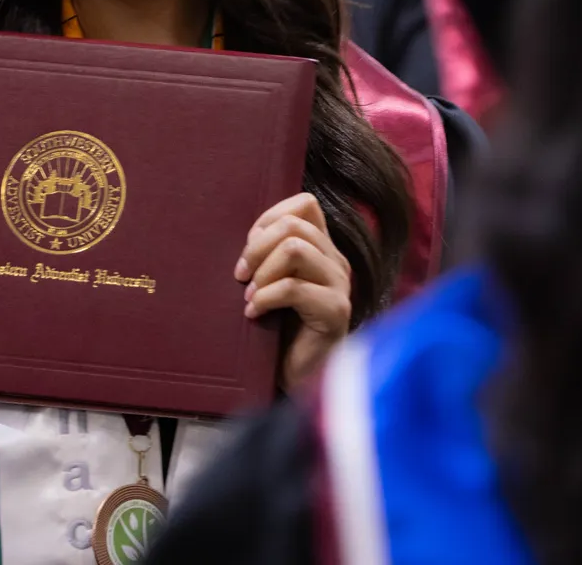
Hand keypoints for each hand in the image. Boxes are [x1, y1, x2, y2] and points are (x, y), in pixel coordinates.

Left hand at [235, 192, 352, 390]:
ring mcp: (340, 286)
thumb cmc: (277, 331)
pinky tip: (254, 314)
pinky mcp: (336, 312)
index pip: (304, 203)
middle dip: (257, 246)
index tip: (248, 248)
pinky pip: (294, 288)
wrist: (293, 378)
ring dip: (262, 272)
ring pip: (295, 249)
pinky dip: (265, 298)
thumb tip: (248, 234)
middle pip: (294, 224)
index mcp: (322, 249)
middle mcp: (336, 262)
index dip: (269, 217)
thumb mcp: (269, 282)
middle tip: (241, 275)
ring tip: (250, 296)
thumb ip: (268, 255)